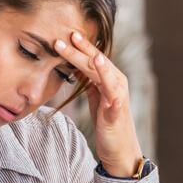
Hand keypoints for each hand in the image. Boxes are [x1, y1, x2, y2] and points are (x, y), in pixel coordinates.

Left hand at [55, 31, 143, 177]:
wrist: (119, 149)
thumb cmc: (106, 121)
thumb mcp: (95, 96)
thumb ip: (88, 80)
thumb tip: (75, 64)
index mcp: (110, 77)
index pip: (93, 57)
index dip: (81, 46)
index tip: (65, 33)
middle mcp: (117, 82)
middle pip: (96, 62)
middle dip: (80, 50)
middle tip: (63, 38)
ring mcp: (118, 97)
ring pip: (104, 76)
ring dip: (94, 64)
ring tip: (85, 52)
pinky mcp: (116, 113)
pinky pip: (114, 99)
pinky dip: (111, 90)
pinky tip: (105, 82)